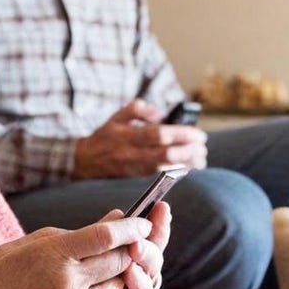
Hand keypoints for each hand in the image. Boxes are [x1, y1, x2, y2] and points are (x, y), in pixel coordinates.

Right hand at [0, 208, 164, 288]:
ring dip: (116, 271)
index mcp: (51, 255)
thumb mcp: (13, 250)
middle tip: (133, 240)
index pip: (105, 236)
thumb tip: (88, 231)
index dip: (130, 226)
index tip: (142, 220)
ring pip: (115, 283)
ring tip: (106, 263)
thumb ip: (52, 237)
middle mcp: (68, 280)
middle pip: (118, 259)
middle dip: (130, 248)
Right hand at [73, 99, 206, 179]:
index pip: (159, 134)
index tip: (198, 134)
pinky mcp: (136, 178)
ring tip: (201, 158)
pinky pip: (160, 176)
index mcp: (128, 135)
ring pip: (165, 168)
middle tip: (203, 147)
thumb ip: (138, 109)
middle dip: (189, 152)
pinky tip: (189, 168)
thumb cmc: (105, 136)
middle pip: (166, 154)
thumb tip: (159, 112)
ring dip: (187, 164)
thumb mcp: (116, 116)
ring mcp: (134, 168)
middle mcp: (131, 153)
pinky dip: (177, 172)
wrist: (84, 161)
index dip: (181, 135)